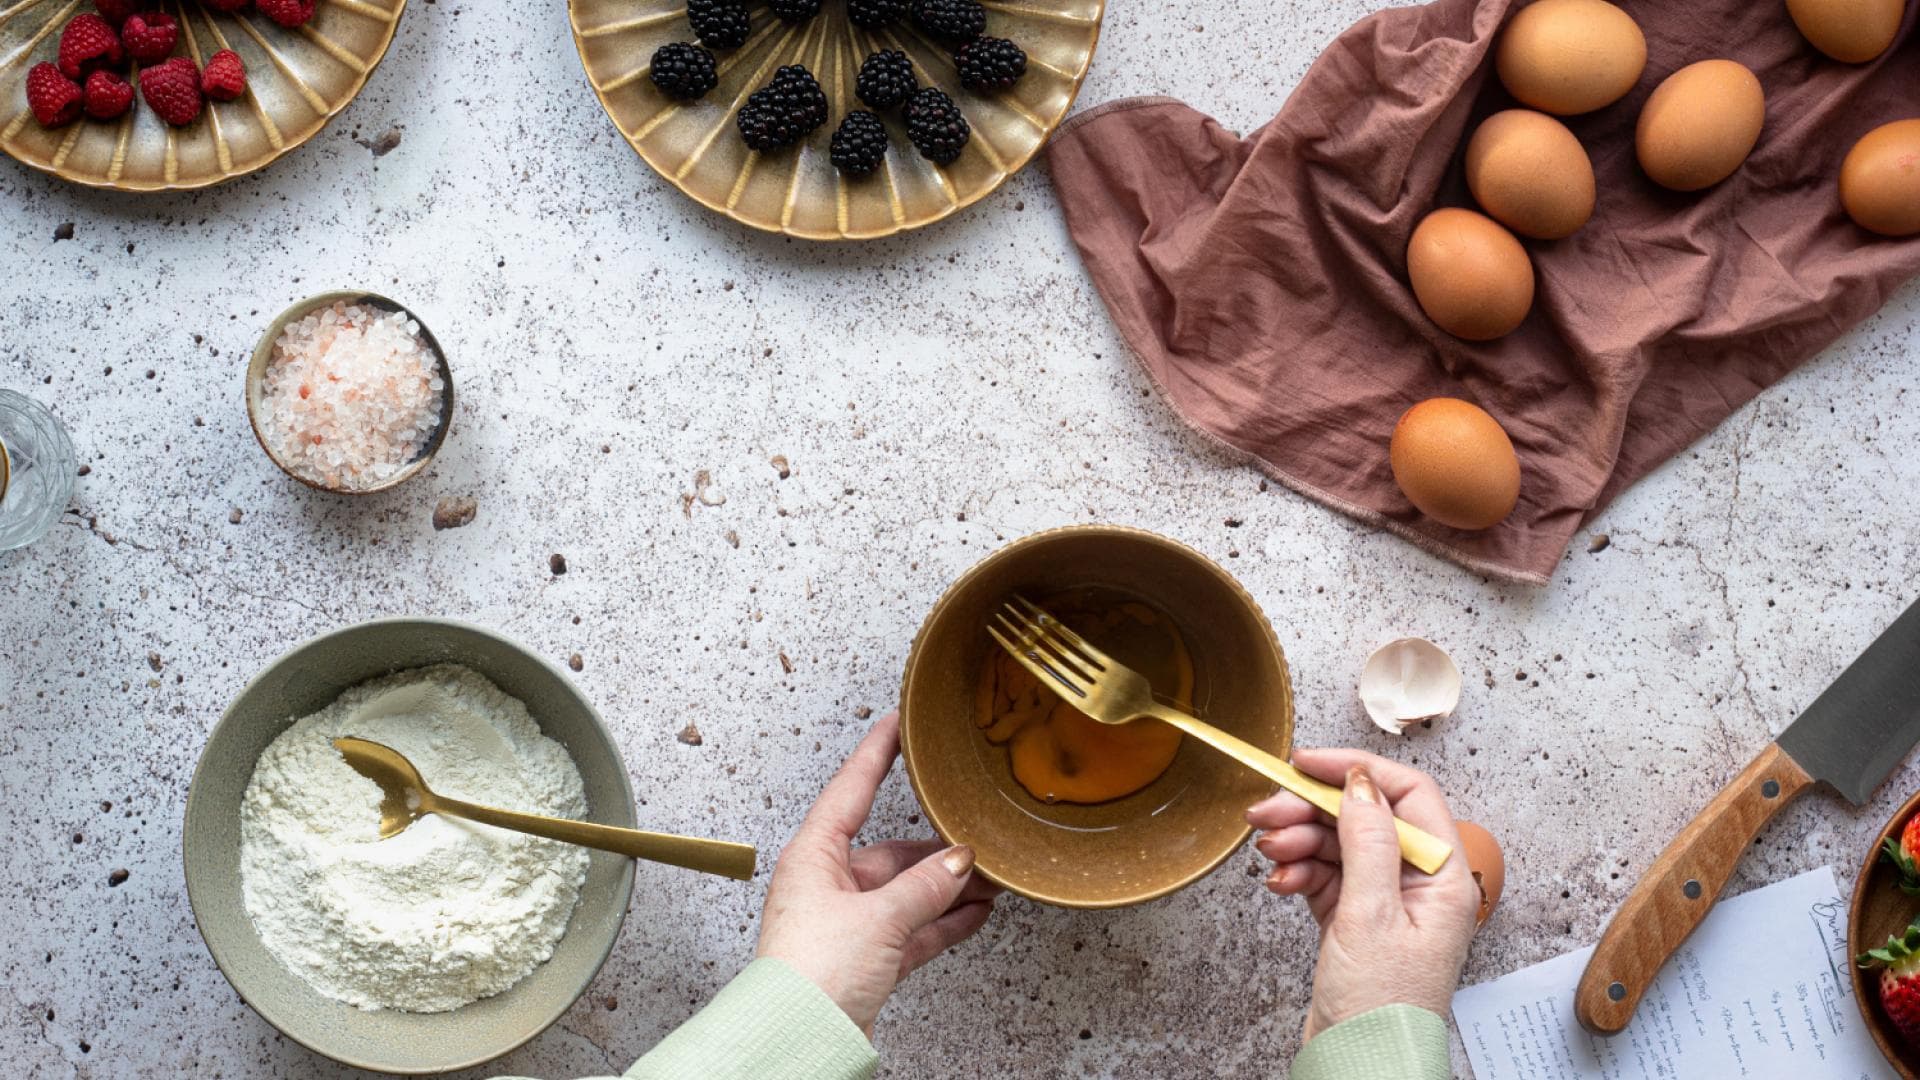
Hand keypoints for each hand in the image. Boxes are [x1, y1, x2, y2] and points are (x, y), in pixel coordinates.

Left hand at [756, 712, 999, 1033]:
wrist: (798, 1040)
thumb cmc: (811, 975)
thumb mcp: (879, 918)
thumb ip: (926, 887)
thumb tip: (960, 861)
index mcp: (813, 857)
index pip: (851, 790)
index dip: (877, 754)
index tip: (897, 723)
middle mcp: (827, 883)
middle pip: (892, 851)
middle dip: (938, 849)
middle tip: (978, 836)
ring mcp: (847, 922)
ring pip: (907, 892)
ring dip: (948, 888)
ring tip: (991, 877)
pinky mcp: (865, 958)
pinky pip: (912, 928)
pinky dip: (943, 921)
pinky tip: (976, 912)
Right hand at [1247, 749, 1479, 1039]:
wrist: (1359, 1065)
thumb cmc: (1382, 1007)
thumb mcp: (1371, 916)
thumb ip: (1367, 842)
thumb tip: (1359, 784)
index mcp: (1443, 877)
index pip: (1408, 796)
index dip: (1358, 771)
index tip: (1309, 763)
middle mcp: (1418, 884)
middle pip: (1364, 817)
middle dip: (1313, 809)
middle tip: (1267, 809)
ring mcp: (1385, 902)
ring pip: (1338, 844)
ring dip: (1299, 840)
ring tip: (1268, 850)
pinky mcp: (1355, 920)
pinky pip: (1325, 875)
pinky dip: (1299, 871)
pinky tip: (1280, 881)